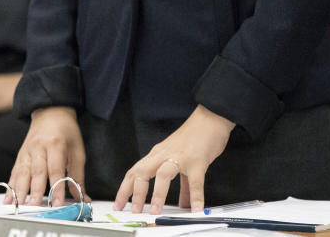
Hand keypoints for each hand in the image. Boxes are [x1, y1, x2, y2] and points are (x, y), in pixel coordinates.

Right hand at [7, 106, 85, 205]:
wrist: (51, 112)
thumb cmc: (66, 132)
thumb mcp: (77, 150)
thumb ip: (78, 176)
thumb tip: (84, 198)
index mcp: (56, 143)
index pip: (56, 169)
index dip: (56, 187)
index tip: (57, 203)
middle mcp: (39, 147)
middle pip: (37, 171)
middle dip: (35, 191)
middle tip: (35, 207)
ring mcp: (27, 151)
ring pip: (22, 173)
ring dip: (20, 191)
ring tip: (19, 206)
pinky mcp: (20, 156)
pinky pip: (14, 173)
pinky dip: (11, 187)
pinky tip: (8, 199)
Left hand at [114, 105, 234, 214]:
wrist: (211, 118)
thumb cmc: (195, 136)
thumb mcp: (183, 159)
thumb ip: (183, 185)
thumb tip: (184, 204)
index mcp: (158, 154)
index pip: (135, 172)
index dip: (125, 189)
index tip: (118, 205)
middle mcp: (165, 154)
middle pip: (143, 172)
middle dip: (136, 193)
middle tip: (133, 210)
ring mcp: (180, 157)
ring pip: (163, 174)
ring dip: (158, 194)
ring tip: (156, 211)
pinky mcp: (197, 161)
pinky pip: (195, 181)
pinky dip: (195, 196)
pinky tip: (195, 208)